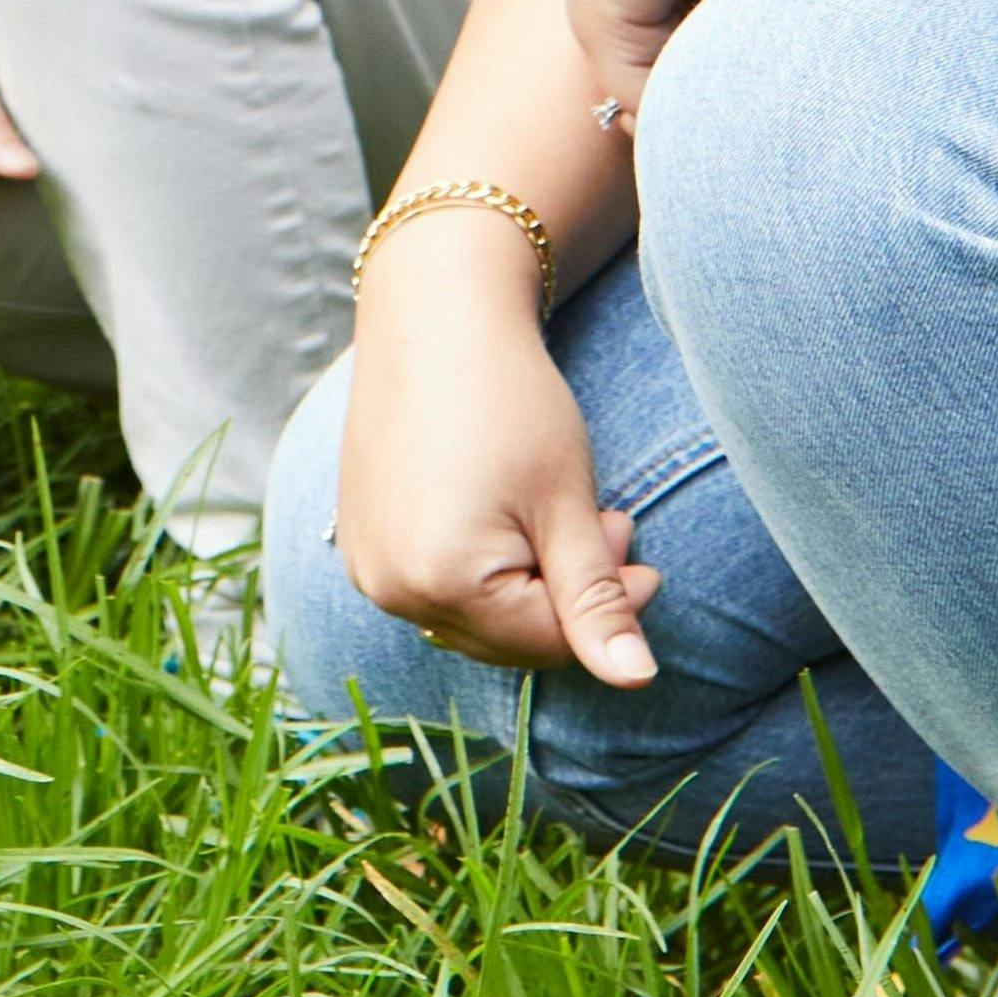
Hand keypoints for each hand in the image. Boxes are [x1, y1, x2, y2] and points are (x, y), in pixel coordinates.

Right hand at [326, 222, 656, 687]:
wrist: (432, 314)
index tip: (635, 538)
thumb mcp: (566, 503)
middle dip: (565, 593)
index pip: (548, 640)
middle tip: (607, 520)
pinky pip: (432, 584)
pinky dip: (479, 566)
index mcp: (441, 579)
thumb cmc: (510, 400)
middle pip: (506, 637)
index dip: (609, 602)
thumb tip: (638, 683)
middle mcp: (388, 586)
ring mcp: (365, 564)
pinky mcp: (359, 540)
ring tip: (554, 514)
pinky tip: (503, 510)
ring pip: (471, 615)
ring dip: (524, 582)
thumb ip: (597, 602)